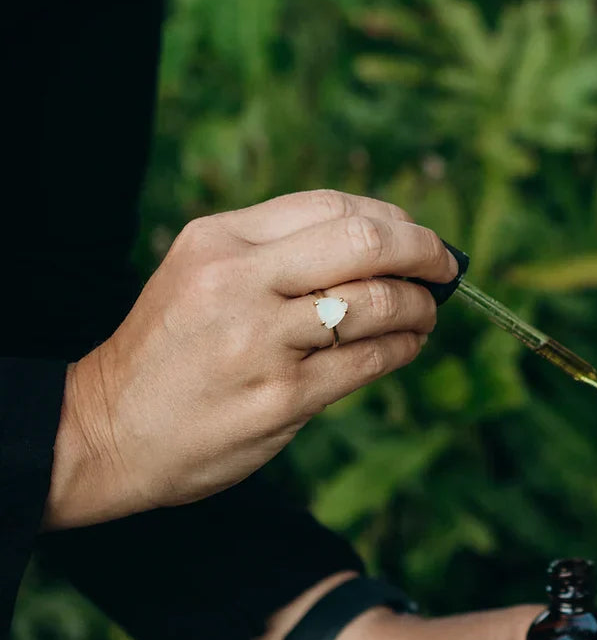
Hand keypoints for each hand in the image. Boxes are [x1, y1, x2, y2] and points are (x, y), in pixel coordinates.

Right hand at [44, 190, 456, 528]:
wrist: (107, 432)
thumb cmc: (170, 352)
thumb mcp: (200, 277)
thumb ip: (276, 254)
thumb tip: (381, 239)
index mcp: (219, 241)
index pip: (330, 207)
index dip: (391, 220)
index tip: (417, 237)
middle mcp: (240, 283)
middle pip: (365, 241)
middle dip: (424, 251)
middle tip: (446, 267)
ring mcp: (263, 342)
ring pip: (378, 302)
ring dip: (420, 306)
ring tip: (426, 314)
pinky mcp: (283, 398)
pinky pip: (370, 361)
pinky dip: (404, 348)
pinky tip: (408, 345)